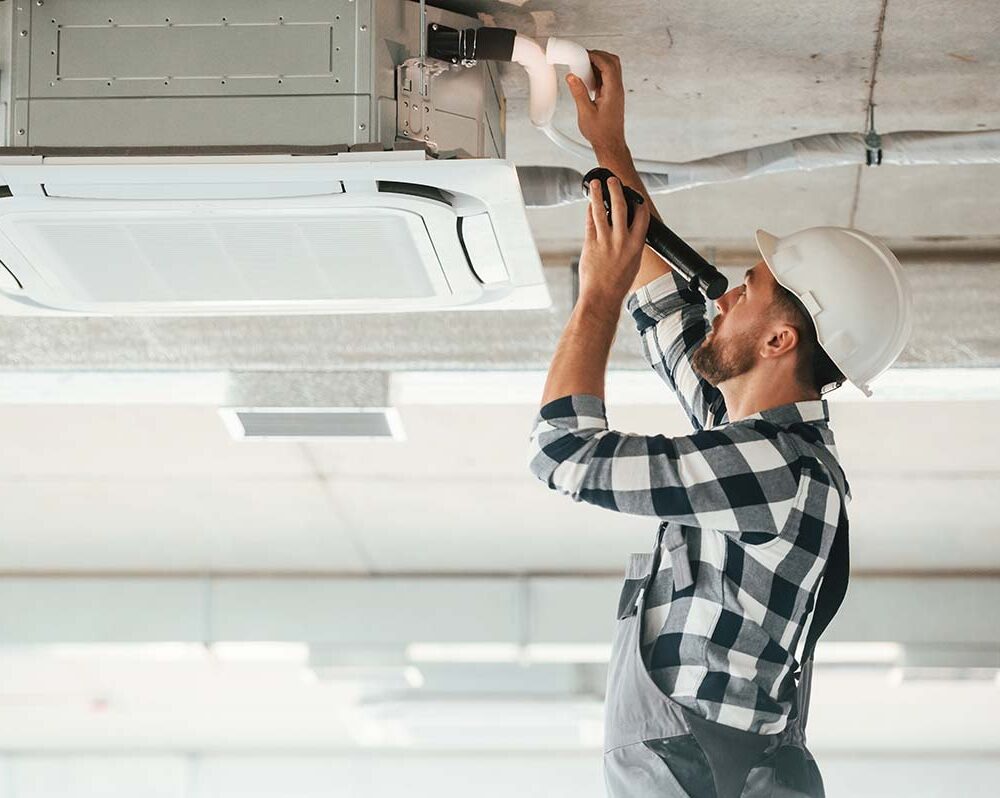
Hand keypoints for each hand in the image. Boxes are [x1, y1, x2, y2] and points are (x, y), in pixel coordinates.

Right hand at [566, 50, 626, 153]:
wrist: (610, 144)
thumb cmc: (600, 133)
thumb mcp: (585, 113)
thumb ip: (579, 93)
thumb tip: (572, 77)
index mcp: (613, 91)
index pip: (608, 65)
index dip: (595, 56)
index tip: (583, 54)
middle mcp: (617, 89)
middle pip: (613, 62)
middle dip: (598, 55)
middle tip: (583, 57)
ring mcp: (616, 91)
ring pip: (611, 68)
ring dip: (598, 64)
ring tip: (583, 67)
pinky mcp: (612, 95)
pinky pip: (607, 77)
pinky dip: (598, 73)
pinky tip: (587, 79)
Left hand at [578, 176, 649, 309]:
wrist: (602, 296)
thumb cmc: (618, 283)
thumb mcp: (633, 263)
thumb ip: (632, 245)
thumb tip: (630, 232)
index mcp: (636, 245)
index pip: (642, 216)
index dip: (638, 202)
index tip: (634, 195)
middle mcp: (621, 240)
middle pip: (621, 207)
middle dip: (616, 190)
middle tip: (613, 180)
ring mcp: (605, 241)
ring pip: (601, 211)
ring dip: (598, 194)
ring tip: (596, 184)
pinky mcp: (590, 244)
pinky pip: (590, 222)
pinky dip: (590, 211)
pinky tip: (590, 205)